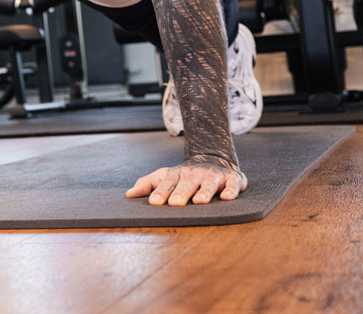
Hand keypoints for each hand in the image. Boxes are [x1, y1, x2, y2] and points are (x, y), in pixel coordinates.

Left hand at [126, 155, 246, 205]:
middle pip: (187, 183)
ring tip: (199, 201)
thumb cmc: (185, 175)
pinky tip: (227, 198)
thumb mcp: (165, 176)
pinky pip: (233, 185)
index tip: (154, 202)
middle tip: (175, 204)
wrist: (213, 159)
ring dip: (205, 192)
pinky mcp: (233, 179)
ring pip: (209, 183)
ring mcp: (214, 176)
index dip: (161, 192)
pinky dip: (231, 191)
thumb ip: (147, 184)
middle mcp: (195, 174)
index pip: (167, 183)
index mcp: (178, 174)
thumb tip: (129, 194)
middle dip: (181, 193)